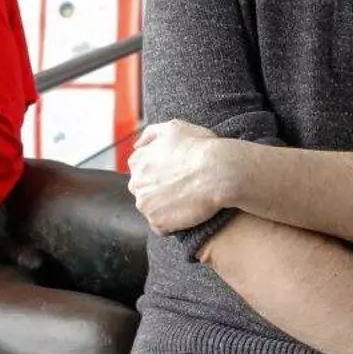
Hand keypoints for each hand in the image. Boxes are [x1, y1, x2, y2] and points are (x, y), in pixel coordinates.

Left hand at [127, 119, 227, 233]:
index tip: (175, 172)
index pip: (140, 169)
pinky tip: (186, 211)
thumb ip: (151, 133)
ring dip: (164, 206)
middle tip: (181, 185)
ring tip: (186, 199)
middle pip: (144, 190)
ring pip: (151, 208)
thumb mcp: (173, 127)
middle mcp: (136, 184)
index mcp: (137, 161)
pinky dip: (172, 222)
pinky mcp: (158, 223)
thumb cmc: (198, 148)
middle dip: (158, 189)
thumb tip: (137, 145)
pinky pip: (161, 226)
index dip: (159, 170)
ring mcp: (146, 205)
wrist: (216, 172)